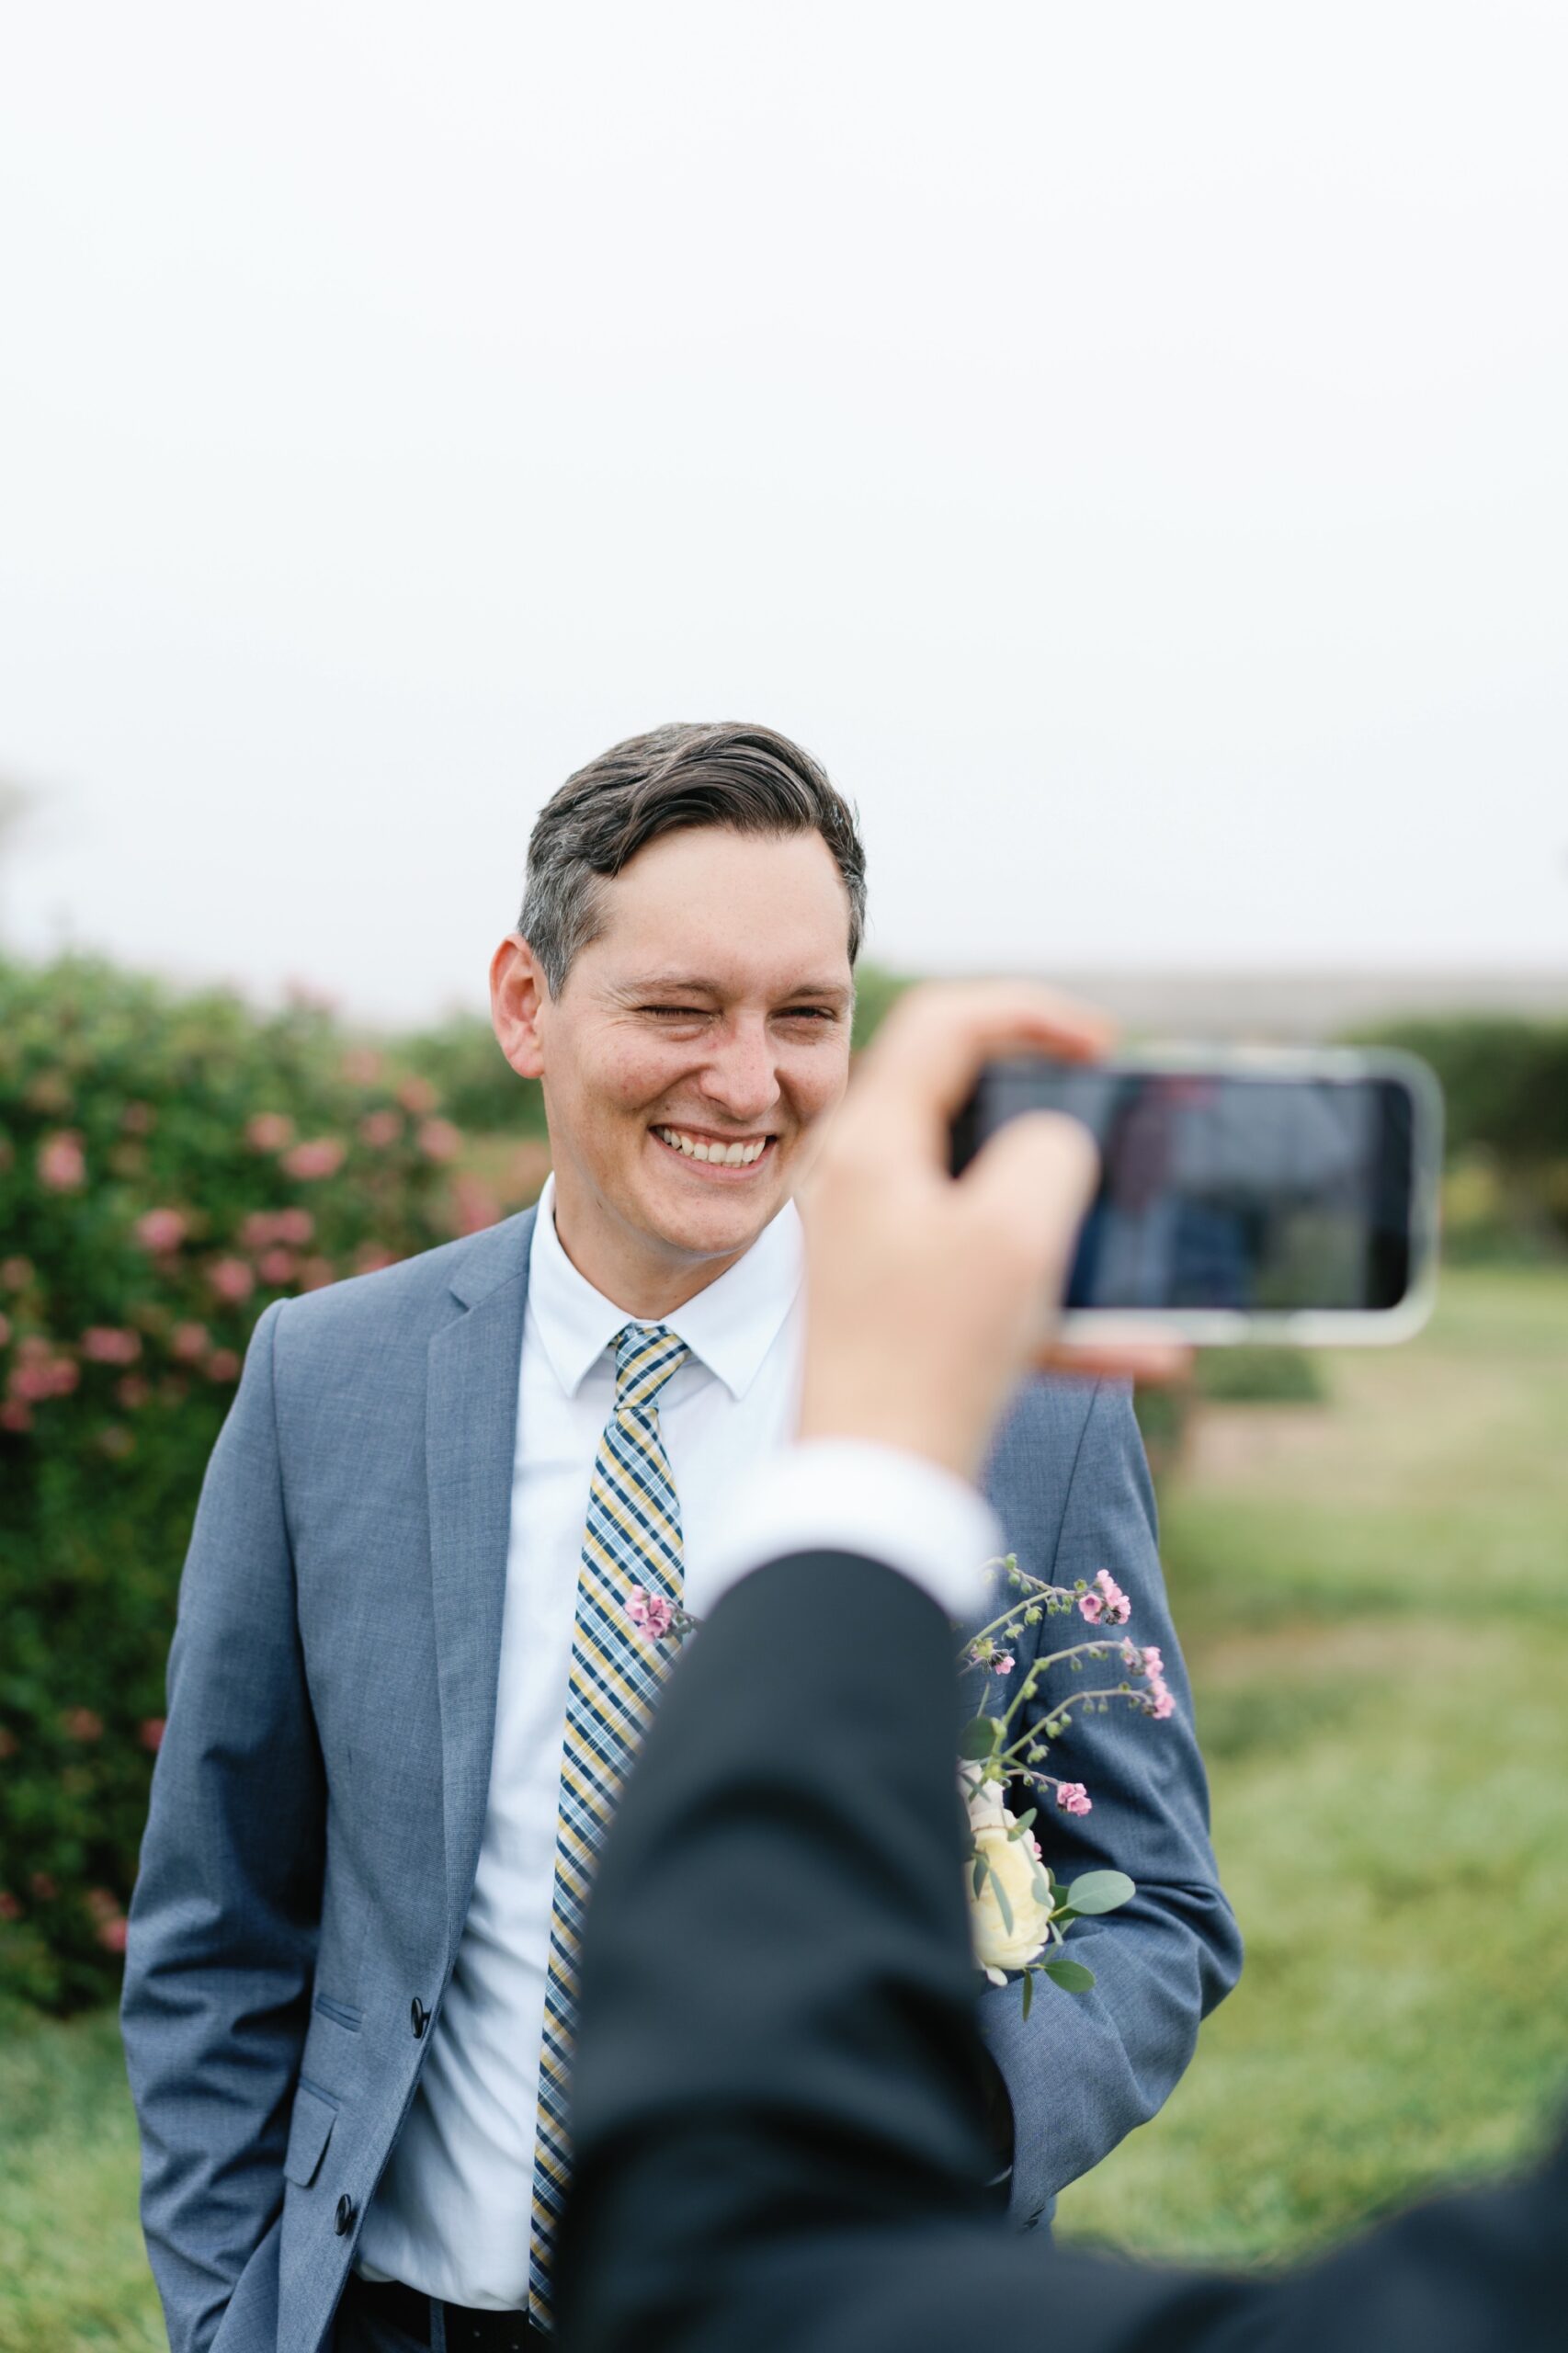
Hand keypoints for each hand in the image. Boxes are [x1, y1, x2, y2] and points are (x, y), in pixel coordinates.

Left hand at [797, 981, 1188, 1483]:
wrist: (873, 1494)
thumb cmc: (934, 1359)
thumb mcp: (1018, 1231)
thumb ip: (1052, 1152)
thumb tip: (1055, 1142)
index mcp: (873, 1144)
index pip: (947, 1021)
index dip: (1035, 1012)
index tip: (1105, 1047)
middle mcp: (862, 1186)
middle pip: (964, 1103)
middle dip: (1055, 1109)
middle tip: (1117, 1118)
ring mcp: (878, 1251)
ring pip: (988, 1200)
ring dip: (1072, 1218)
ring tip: (1141, 1239)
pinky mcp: (901, 1314)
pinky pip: (993, 1285)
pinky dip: (1062, 1305)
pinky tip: (1146, 1350)